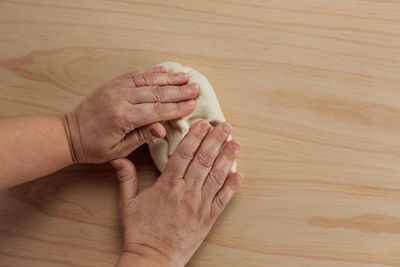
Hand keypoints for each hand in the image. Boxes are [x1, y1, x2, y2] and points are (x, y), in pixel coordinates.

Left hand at [62, 65, 199, 162]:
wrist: (69, 133)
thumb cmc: (94, 146)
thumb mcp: (119, 149)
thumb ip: (142, 136)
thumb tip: (162, 129)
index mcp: (123, 117)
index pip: (157, 110)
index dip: (177, 108)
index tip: (192, 105)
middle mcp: (121, 98)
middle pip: (156, 93)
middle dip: (179, 91)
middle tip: (196, 88)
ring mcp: (116, 88)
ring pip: (148, 81)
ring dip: (169, 79)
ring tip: (186, 77)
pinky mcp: (113, 83)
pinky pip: (135, 74)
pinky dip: (151, 72)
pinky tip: (164, 70)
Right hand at [112, 121, 241, 266]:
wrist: (153, 259)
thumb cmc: (140, 232)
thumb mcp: (128, 204)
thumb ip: (127, 179)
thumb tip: (119, 158)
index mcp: (168, 185)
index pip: (184, 154)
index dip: (195, 137)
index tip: (203, 124)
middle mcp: (187, 192)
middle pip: (204, 160)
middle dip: (216, 140)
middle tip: (225, 125)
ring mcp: (200, 205)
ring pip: (216, 176)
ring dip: (227, 158)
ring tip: (236, 143)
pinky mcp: (208, 219)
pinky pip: (223, 200)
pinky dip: (232, 187)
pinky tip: (239, 174)